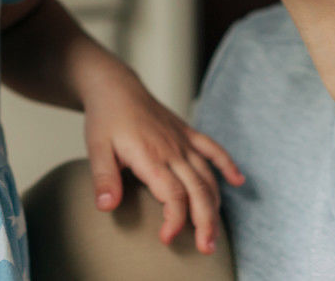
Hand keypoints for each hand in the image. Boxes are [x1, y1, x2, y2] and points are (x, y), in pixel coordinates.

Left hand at [82, 73, 243, 254]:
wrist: (114, 86)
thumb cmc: (105, 118)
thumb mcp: (96, 147)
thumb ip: (103, 178)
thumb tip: (106, 206)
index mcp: (150, 155)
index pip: (172, 194)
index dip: (175, 220)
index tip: (168, 239)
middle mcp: (172, 149)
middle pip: (197, 189)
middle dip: (204, 221)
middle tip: (207, 248)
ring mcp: (183, 140)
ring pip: (208, 175)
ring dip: (215, 204)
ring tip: (215, 232)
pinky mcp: (187, 132)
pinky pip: (213, 148)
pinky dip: (227, 164)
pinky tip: (238, 181)